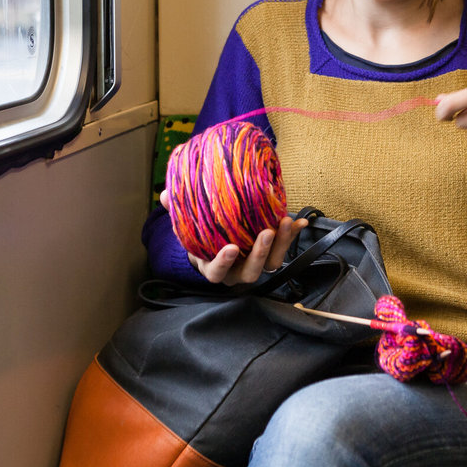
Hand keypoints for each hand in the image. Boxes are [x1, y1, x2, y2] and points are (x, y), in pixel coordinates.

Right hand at [161, 189, 306, 284]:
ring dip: (281, 244)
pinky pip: (284, 248)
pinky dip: (292, 236)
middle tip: (266, 231)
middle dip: (260, 253)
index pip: (216, 272)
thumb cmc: (201, 236)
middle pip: (251, 272)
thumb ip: (176, 211)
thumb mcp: (187, 226)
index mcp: (213, 266)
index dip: (223, 263)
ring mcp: (256, 264)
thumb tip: (165, 195)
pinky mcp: (271, 253)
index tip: (229, 248)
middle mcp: (237, 270)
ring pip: (272, 263)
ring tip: (285, 222)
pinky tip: (301, 221)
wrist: (217, 240)